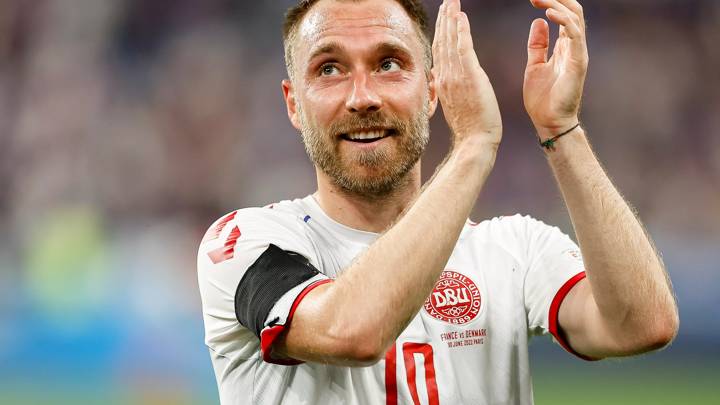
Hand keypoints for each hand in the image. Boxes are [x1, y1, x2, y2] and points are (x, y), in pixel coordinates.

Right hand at [432, 0, 501, 148]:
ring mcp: (455, 76)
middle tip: (447, 0)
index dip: (441, 31)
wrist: (474, 140)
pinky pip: (463, 48)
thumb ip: (444, 85)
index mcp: (442, 81)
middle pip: (442, 41)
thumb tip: (436, 74)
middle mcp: (445, 76)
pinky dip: (461, 30)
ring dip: (451, 19)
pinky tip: (461, 16)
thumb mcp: (452, 103)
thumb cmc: (469, 126)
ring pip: (450, 41)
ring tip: (452, 1)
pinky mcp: (469, 76)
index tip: (443, 16)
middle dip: (444, 19)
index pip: (440, 50)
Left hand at [523, 0, 587, 138]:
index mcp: (564, 46)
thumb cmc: (543, 98)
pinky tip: (548, 13)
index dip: (551, 1)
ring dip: (557, 3)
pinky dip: (563, 21)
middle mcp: (574, 46)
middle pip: (572, 10)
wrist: (549, 122)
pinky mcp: (578, 62)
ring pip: (574, 17)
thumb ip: (538, 44)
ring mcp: (578, 53)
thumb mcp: (534, 65)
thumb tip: (538, 20)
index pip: (563, 14)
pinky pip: (574, 35)